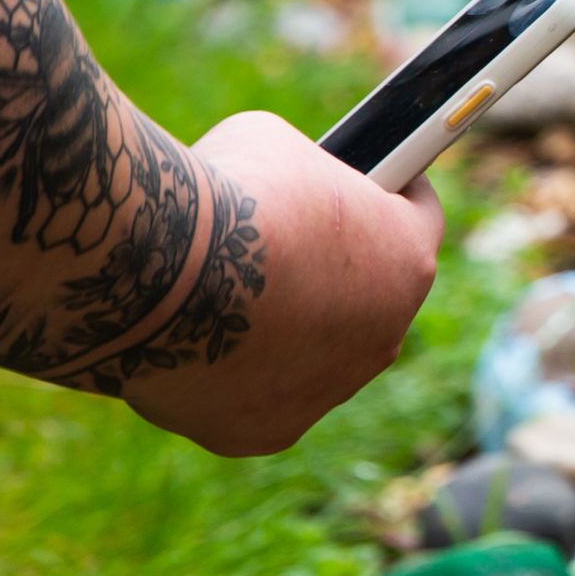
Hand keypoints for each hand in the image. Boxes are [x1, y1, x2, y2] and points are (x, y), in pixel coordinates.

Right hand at [121, 112, 443, 456]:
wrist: (155, 271)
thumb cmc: (223, 192)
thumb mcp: (274, 145)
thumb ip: (301, 174)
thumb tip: (286, 189)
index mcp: (407, 259)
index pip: (418, 219)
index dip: (388, 195)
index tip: (368, 182)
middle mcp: (385, 336)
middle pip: (369, 299)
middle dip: (334, 272)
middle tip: (282, 247)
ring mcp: (328, 392)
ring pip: (315, 358)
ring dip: (286, 333)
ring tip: (228, 300)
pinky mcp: (264, 430)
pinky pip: (254, 397)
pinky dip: (230, 374)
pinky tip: (198, 348)